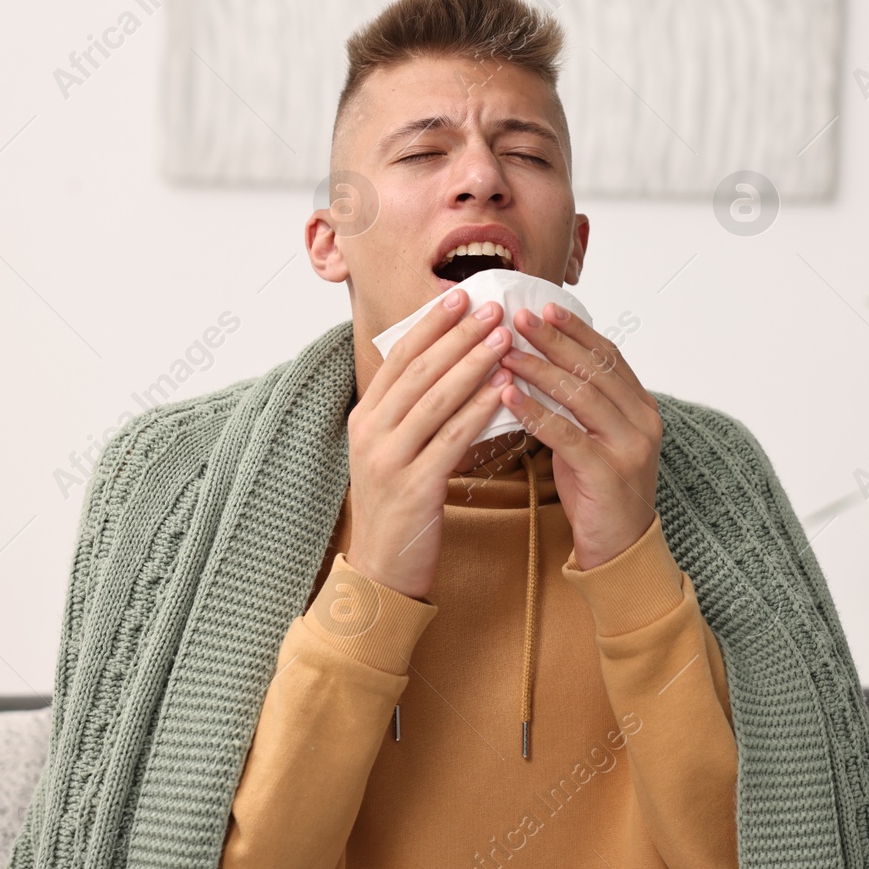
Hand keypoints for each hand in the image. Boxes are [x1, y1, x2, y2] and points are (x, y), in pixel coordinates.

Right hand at [342, 289, 513, 599]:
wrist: (382, 571)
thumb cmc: (399, 507)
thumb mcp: (395, 451)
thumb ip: (414, 411)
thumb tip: (452, 365)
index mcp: (364, 417)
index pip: (399, 357)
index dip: (431, 325)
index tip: (461, 297)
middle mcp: (370, 432)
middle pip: (418, 370)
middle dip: (458, 336)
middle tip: (493, 308)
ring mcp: (387, 459)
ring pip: (435, 399)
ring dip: (473, 364)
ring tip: (504, 339)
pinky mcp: (412, 487)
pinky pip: (450, 439)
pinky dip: (477, 411)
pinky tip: (502, 392)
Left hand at [498, 302, 660, 569]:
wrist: (620, 549)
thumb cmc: (597, 490)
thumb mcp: (592, 437)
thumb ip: (577, 403)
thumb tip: (538, 360)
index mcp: (642, 407)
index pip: (608, 356)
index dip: (576, 330)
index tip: (544, 307)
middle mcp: (643, 421)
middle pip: (594, 368)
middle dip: (554, 340)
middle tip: (518, 318)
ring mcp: (630, 446)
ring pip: (581, 396)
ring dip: (539, 370)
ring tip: (505, 353)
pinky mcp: (609, 473)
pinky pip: (567, 434)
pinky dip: (536, 412)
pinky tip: (509, 396)